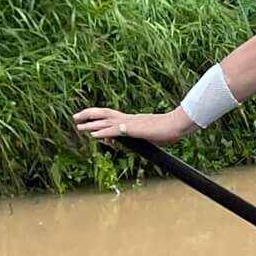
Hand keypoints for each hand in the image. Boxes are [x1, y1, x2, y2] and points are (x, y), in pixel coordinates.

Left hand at [72, 107, 194, 142]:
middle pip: (104, 113)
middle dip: (88, 115)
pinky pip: (115, 131)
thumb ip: (145, 138)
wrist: (179, 123)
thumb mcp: (154, 135)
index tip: (88, 121)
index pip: (112, 117)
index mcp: (134, 120)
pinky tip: (93, 134)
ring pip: (105, 120)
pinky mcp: (134, 129)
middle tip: (75, 117)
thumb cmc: (171, 129)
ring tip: (77, 124)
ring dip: (90, 123)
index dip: (99, 118)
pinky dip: (102, 132)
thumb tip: (146, 142)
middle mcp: (129, 119)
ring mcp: (131, 123)